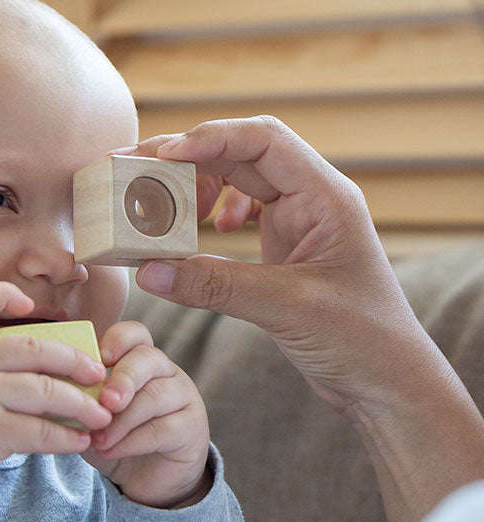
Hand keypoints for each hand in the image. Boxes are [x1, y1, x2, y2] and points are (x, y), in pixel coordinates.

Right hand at [0, 282, 112, 482]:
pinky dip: (66, 438)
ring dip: (80, 404)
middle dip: (73, 360)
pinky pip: (39, 430)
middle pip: (32, 348)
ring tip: (100, 417)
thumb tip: (42, 379)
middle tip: (97, 374)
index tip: (28, 303)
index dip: (3, 295)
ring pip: (44, 390)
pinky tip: (79, 443)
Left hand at [83, 321, 209, 507]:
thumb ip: (81, 398)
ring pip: (155, 396)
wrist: (145, 478)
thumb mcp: (93, 415)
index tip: (99, 358)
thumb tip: (56, 390)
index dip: (118, 340)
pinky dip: (131, 441)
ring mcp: (183, 397)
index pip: (135, 334)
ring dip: (122, 419)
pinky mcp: (191, 428)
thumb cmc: (115, 437)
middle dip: (122, 379)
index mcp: (140, 359)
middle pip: (148, 359)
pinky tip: (111, 451)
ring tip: (97, 439)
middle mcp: (166, 372)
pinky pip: (162, 428)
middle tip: (104, 402)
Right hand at [128, 116, 418, 413]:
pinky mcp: (282, 247)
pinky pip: (236, 212)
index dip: (211, 138)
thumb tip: (148, 271)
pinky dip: (208, 216)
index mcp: (326, 197)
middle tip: (134, 171)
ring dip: (194, 187)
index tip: (163, 157)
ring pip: (234, 181)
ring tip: (163, 208)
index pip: (263, 140)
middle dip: (186, 159)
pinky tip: (201, 235)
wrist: (387, 383)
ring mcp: (296, 222)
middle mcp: (311, 199)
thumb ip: (216, 287)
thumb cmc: (362, 340)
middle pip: (239, 154)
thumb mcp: (287, 308)